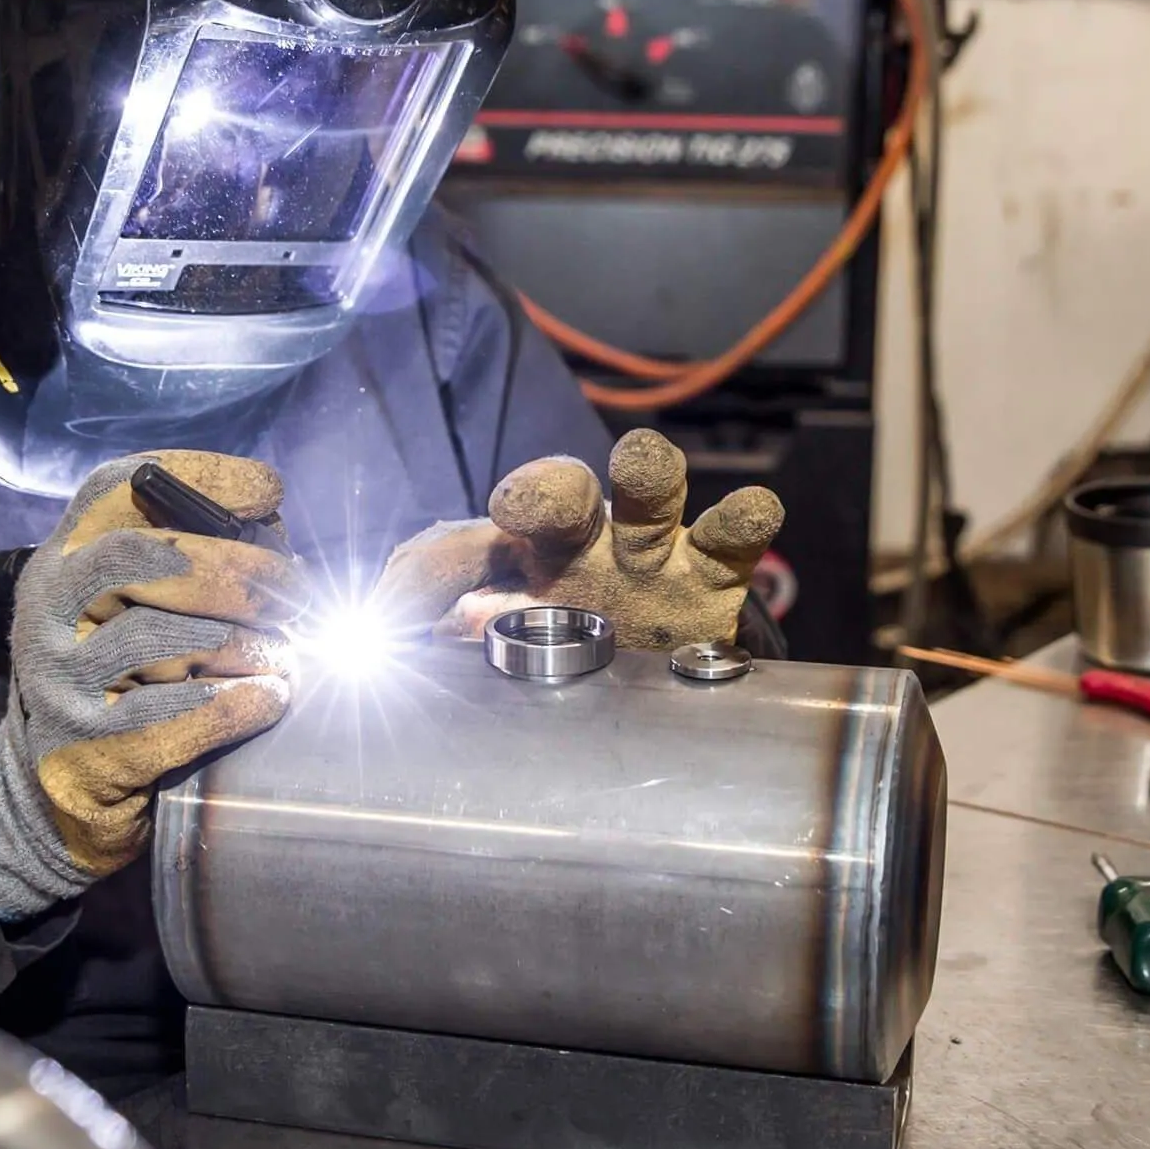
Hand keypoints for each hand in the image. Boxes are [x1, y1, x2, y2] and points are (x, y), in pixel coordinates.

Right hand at [0, 450, 303, 920]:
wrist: (50, 788)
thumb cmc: (120, 678)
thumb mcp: (129, 605)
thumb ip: (189, 559)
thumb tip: (274, 534)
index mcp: (65, 557)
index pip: (120, 487)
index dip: (202, 478)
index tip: (270, 493)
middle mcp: (50, 608)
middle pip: (148, 556)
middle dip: (240, 569)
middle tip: (295, 594)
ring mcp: (61, 680)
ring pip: (168, 640)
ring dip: (247, 645)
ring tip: (285, 655)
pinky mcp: (87, 750)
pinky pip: (178, 716)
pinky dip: (239, 704)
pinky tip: (270, 698)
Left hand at [370, 428, 782, 650]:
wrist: (645, 687)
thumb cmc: (550, 644)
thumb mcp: (478, 638)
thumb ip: (435, 634)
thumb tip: (397, 640)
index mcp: (515, 552)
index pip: (475, 539)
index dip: (456, 555)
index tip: (463, 562)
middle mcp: (582, 539)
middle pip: (561, 494)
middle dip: (545, 490)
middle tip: (525, 505)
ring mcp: (650, 554)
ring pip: (649, 492)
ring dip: (644, 473)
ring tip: (640, 462)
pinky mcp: (712, 580)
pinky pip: (733, 540)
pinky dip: (743, 518)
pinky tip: (752, 507)